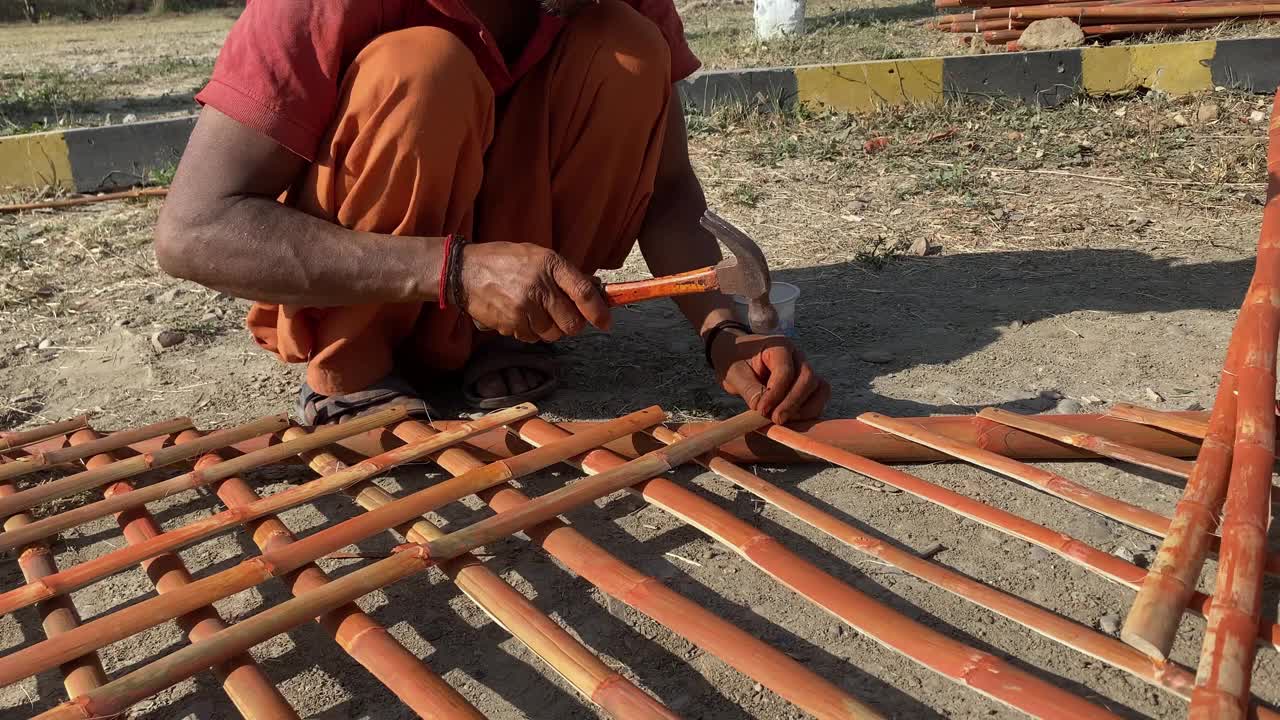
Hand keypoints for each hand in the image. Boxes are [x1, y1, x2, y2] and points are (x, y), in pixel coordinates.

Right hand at [459, 242, 610, 341]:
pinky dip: (530, 332)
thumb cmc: (504, 261)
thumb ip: (564, 274)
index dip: (599, 311)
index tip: (606, 322)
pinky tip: (519, 315)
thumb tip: (594, 290)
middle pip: (571, 322)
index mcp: (551, 265)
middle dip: (571, 324)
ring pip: (552, 334)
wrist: (465, 270)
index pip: (583, 292)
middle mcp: (540, 286)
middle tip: (563, 317)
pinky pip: (532, 338)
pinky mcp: (511, 323)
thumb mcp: (537, 256)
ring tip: (534, 312)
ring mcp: (525, 307)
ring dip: (549, 328)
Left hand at [710, 331, 829, 424]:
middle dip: (793, 402)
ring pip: (819, 388)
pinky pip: (818, 397)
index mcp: (778, 346)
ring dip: (806, 408)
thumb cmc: (735, 360)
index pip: (785, 370)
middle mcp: (797, 356)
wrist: (736, 355)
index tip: (761, 410)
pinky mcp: (807, 385)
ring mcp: (804, 369)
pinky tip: (791, 421)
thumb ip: (749, 389)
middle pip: (807, 378)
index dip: (775, 393)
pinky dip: (809, 411)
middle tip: (776, 419)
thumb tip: (763, 409)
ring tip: (785, 421)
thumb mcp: (734, 373)